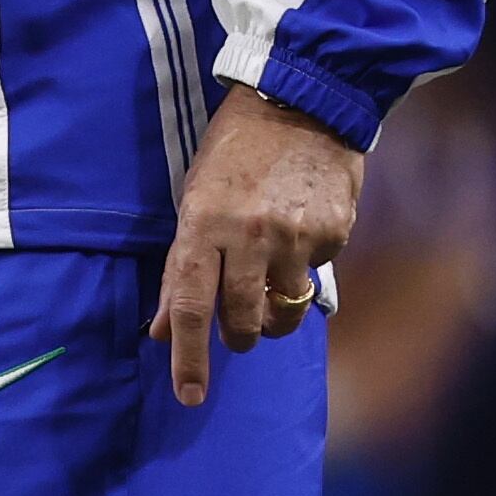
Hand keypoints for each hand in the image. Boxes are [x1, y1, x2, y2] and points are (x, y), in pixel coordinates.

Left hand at [150, 83, 362, 404]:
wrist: (301, 100)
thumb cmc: (236, 148)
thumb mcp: (194, 195)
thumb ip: (181, 265)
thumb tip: (161, 327)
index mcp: (203, 221)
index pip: (190, 304)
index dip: (188, 356)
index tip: (189, 396)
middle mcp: (248, 233)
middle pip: (238, 317)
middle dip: (236, 336)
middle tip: (237, 330)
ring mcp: (294, 236)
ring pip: (282, 309)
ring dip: (272, 312)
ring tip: (268, 288)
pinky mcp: (333, 234)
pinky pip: (315, 273)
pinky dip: (304, 266)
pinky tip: (299, 229)